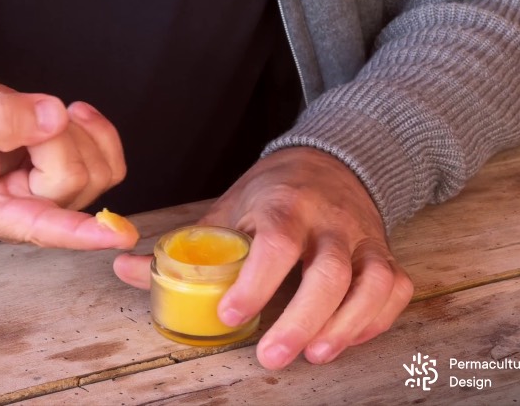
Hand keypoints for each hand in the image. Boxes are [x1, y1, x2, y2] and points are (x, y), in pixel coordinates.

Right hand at [0, 75, 136, 248]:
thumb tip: (54, 120)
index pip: (44, 228)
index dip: (82, 232)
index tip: (119, 235)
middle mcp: (27, 212)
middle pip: (74, 180)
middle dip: (55, 137)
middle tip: (23, 115)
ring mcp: (54, 197)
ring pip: (99, 171)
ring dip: (77, 132)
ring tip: (39, 114)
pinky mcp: (74, 177)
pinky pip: (110, 161)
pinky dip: (99, 132)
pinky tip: (74, 115)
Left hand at [114, 147, 412, 368]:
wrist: (329, 161)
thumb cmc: (273, 193)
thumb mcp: (228, 208)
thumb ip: (185, 244)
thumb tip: (125, 268)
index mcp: (282, 206)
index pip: (275, 244)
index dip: (255, 283)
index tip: (229, 315)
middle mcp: (327, 221)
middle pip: (328, 273)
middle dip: (300, 320)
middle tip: (271, 357)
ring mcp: (361, 237)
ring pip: (370, 283)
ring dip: (347, 324)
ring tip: (317, 355)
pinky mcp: (384, 251)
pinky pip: (394, 287)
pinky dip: (376, 318)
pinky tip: (347, 337)